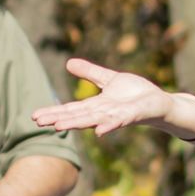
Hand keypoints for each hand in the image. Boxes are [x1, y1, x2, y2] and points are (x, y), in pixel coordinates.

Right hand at [33, 59, 173, 136]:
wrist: (159, 103)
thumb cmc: (136, 94)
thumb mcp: (109, 79)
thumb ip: (90, 73)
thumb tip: (68, 63)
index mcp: (97, 106)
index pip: (71, 109)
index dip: (54, 112)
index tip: (35, 116)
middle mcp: (103, 113)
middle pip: (77, 116)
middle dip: (58, 119)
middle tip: (38, 122)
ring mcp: (117, 116)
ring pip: (93, 120)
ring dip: (76, 124)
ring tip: (58, 127)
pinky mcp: (132, 116)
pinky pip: (119, 122)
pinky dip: (108, 126)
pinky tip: (99, 132)